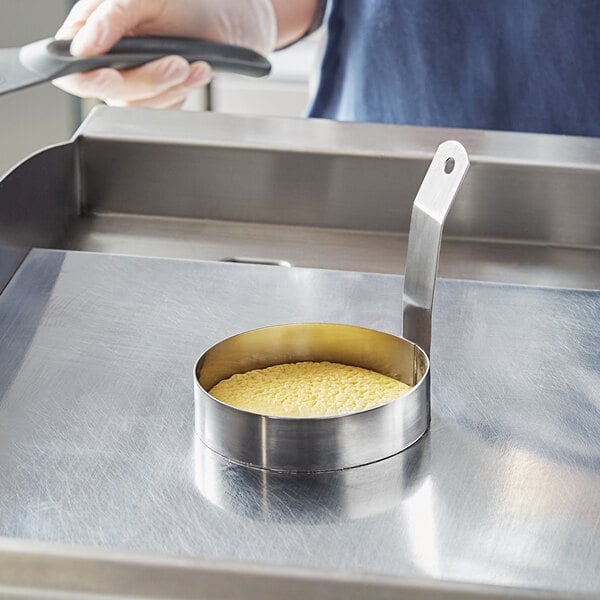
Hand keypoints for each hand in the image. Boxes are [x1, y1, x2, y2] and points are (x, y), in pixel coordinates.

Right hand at [53, 0, 276, 107]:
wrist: (229, 17)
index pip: (71, 67)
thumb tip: (82, 47)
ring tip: (193, 63)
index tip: (111, 76)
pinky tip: (198, 72)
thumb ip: (110, 17)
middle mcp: (109, 59)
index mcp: (92, 29)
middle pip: (110, 92)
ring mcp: (135, 81)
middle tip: (174, 63)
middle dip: (146, 80)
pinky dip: (185, 91)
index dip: (87, 78)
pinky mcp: (160, 96)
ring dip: (171, 87)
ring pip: (141, 104)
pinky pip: (165, 108)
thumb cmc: (186, 0)